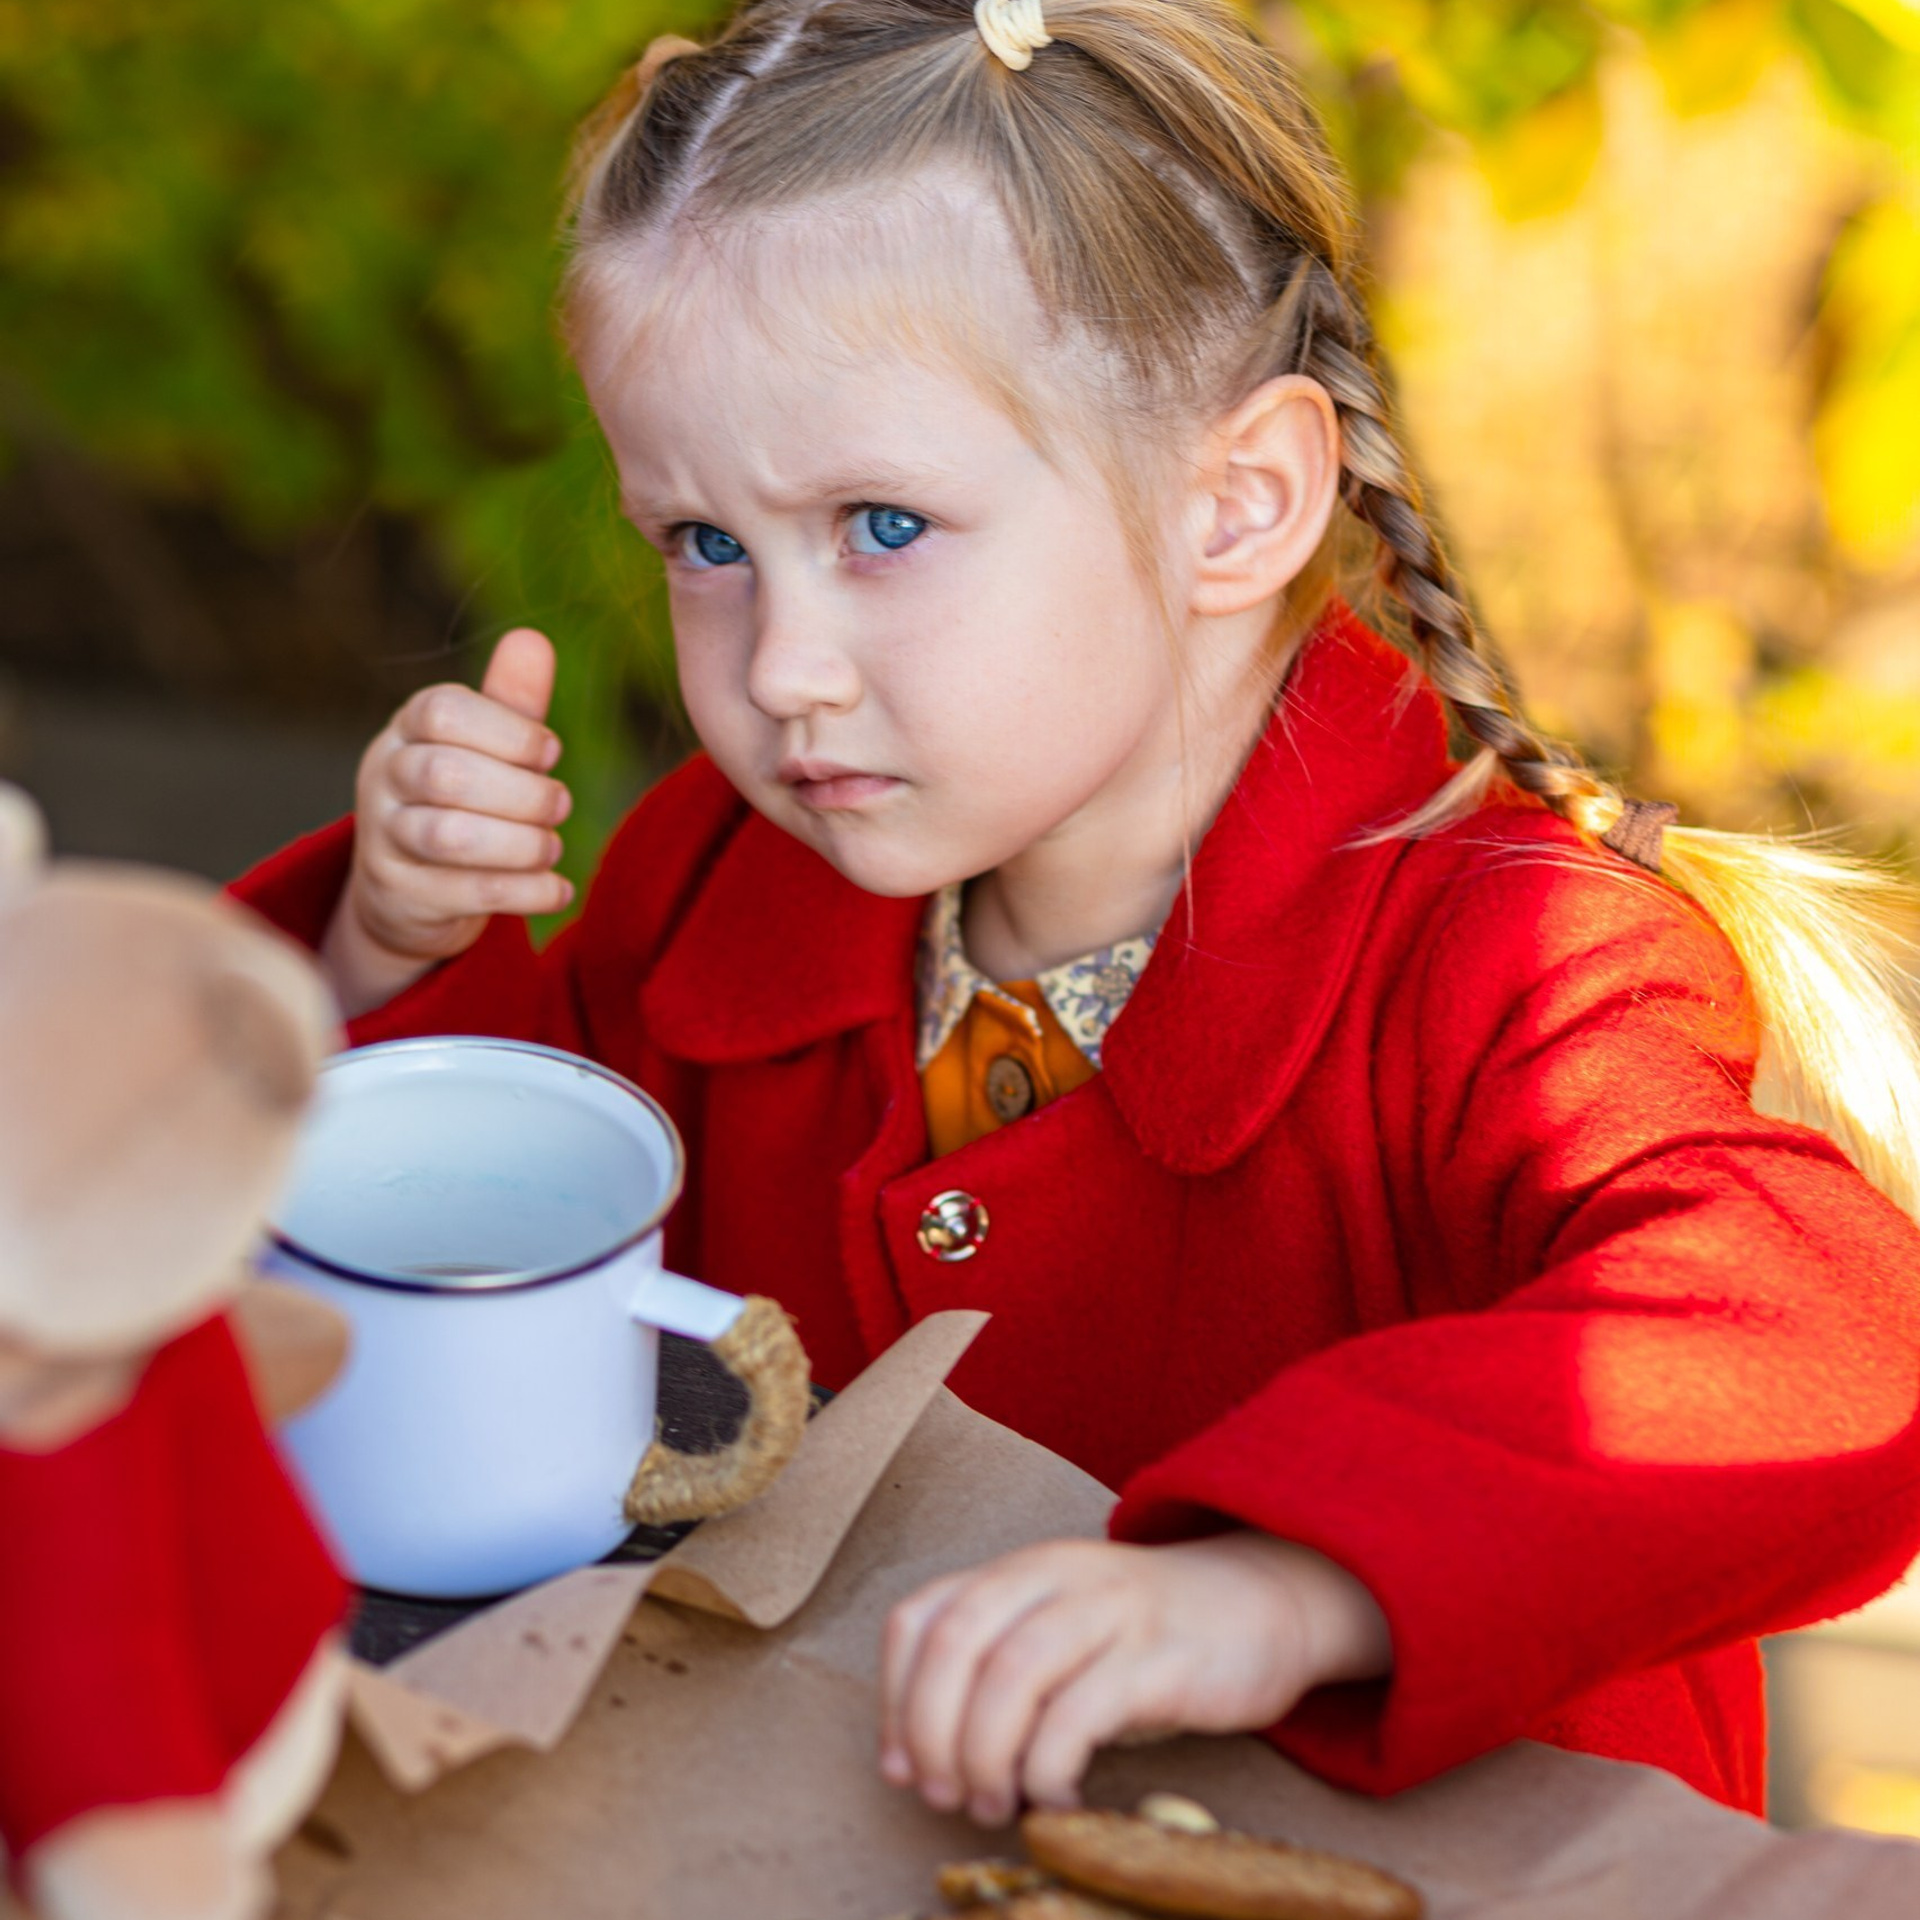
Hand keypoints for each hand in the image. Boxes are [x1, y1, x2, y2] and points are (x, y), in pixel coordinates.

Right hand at [322, 629, 573, 1014]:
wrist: (408, 892)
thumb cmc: (462, 799)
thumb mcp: (486, 746)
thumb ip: (511, 702)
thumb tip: (533, 639)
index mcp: (407, 728)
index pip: (443, 711)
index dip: (508, 731)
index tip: (549, 752)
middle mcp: (385, 777)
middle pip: (446, 775)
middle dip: (521, 792)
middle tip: (560, 804)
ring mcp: (385, 839)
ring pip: (452, 837)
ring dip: (523, 843)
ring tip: (553, 846)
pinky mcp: (402, 895)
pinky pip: (470, 893)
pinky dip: (527, 892)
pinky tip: (560, 890)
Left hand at [879, 1533, 1390, 1826]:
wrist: (1261, 1604)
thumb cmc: (1142, 1640)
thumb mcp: (1056, 1634)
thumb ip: (991, 1675)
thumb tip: (916, 1759)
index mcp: (1017, 1570)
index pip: (919, 1619)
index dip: (894, 1699)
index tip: (903, 1766)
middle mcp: (1054, 1575)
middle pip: (956, 1644)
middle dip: (931, 1731)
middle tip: (943, 1795)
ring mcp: (1108, 1610)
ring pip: (1011, 1674)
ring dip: (985, 1754)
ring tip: (992, 1804)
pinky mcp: (1158, 1656)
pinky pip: (1080, 1712)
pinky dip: (1049, 1766)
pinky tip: (1055, 1797)